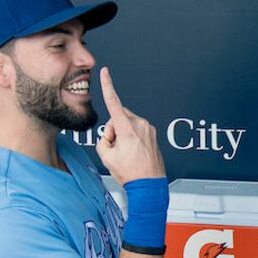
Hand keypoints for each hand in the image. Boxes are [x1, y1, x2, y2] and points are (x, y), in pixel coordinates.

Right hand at [96, 67, 165, 184]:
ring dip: (123, 134)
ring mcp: (149, 129)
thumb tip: (111, 133)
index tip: (105, 72)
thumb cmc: (131, 173)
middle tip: (116, 148)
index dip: (107, 85)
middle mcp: (140, 125)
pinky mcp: (153, 134)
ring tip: (127, 153)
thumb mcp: (107, 156)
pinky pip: (137, 129)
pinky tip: (134, 152)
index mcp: (128, 128)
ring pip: (128, 123)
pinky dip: (132, 137)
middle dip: (114, 129)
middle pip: (118, 116)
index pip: (113, 102)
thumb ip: (104, 138)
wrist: (149, 185)